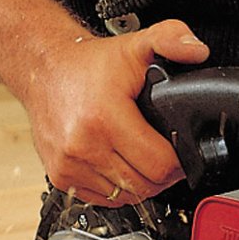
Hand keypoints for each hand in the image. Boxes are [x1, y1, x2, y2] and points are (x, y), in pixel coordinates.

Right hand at [23, 19, 209, 206]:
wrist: (42, 69)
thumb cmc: (87, 66)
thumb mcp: (135, 46)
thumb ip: (170, 40)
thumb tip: (196, 50)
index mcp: (103, 117)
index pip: (159, 165)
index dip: (178, 162)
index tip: (178, 151)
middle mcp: (82, 145)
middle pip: (145, 185)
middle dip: (162, 175)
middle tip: (163, 156)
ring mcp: (69, 164)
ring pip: (126, 196)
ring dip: (141, 184)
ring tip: (142, 160)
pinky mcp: (60, 177)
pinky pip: (105, 199)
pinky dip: (118, 190)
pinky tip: (120, 168)